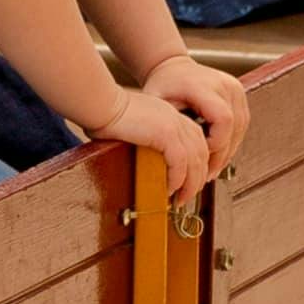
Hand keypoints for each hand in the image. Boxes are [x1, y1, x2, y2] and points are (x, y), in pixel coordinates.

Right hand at [99, 82, 226, 200]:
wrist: (102, 104)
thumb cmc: (110, 116)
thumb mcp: (138, 128)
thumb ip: (150, 141)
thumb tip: (151, 164)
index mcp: (173, 116)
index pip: (197, 143)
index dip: (198, 165)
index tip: (191, 181)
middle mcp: (178, 119)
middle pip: (201, 153)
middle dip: (198, 178)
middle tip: (188, 195)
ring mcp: (174, 125)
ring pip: (195, 160)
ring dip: (190, 184)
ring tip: (181, 198)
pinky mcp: (165, 133)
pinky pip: (180, 162)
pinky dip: (177, 179)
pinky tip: (170, 189)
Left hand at [144, 55, 251, 163]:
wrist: (172, 67)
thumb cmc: (163, 86)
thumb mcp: (157, 105)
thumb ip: (169, 127)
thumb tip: (176, 157)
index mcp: (204, 86)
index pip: (224, 119)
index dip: (216, 143)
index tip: (200, 157)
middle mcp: (225, 85)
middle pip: (235, 126)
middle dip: (222, 154)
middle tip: (207, 174)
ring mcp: (236, 88)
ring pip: (241, 128)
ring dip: (228, 150)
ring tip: (213, 168)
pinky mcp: (240, 94)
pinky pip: (242, 123)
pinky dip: (231, 141)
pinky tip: (218, 153)